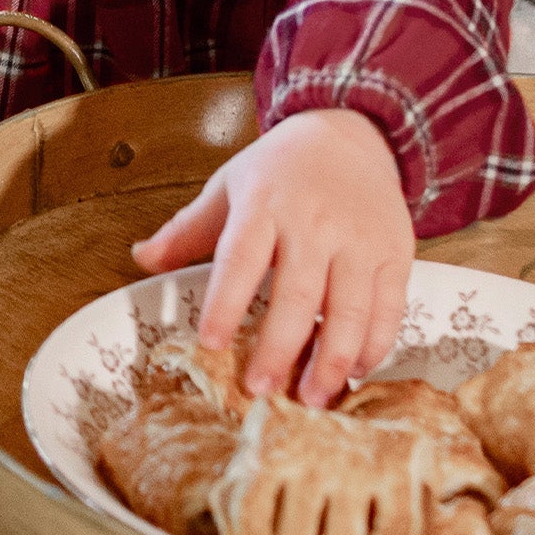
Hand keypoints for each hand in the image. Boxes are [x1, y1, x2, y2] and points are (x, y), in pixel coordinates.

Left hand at [130, 109, 413, 407]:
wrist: (349, 136)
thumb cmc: (279, 169)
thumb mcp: (229, 187)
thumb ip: (187, 229)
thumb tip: (139, 259)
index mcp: (263, 204)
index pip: (239, 258)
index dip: (225, 303)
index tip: (211, 343)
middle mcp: (313, 223)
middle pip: (297, 295)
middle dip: (280, 349)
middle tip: (261, 390)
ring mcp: (358, 241)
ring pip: (348, 311)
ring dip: (331, 362)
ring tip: (312, 399)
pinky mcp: (395, 256)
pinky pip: (388, 311)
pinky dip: (372, 347)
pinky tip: (353, 371)